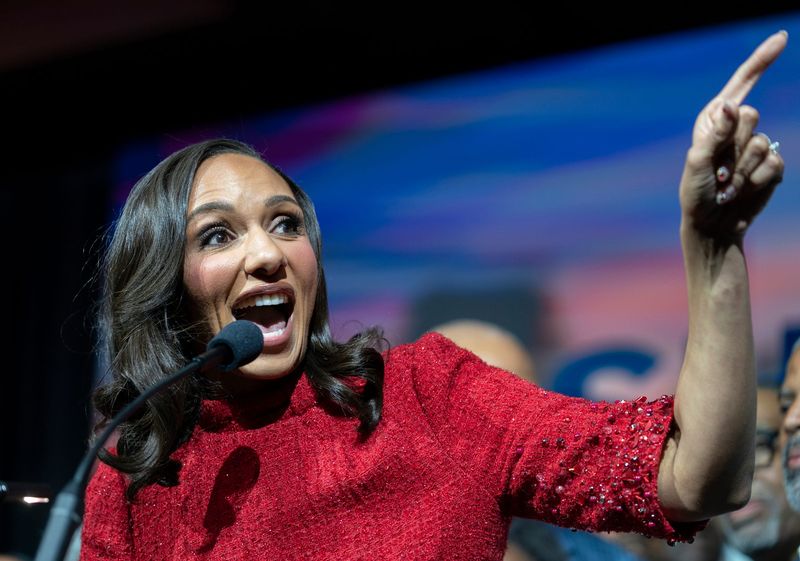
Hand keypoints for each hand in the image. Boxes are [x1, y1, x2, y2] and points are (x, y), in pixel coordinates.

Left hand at [679, 31, 786, 242]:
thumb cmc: (696, 193)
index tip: (783, 37)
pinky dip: (756, 181)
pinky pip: (774, 163)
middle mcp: (736, 129)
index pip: (741, 84)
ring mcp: (755, 147)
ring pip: (762, 143)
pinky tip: (742, 192)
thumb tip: (732, 105)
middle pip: (751, 116)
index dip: (762, 60)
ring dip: (742, 171)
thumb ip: (716, 134)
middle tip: (717, 171)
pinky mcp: (770, 166)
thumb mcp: (698, 162)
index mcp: (714, 121)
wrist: (712, 225)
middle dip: (733, 147)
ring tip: (726, 185)